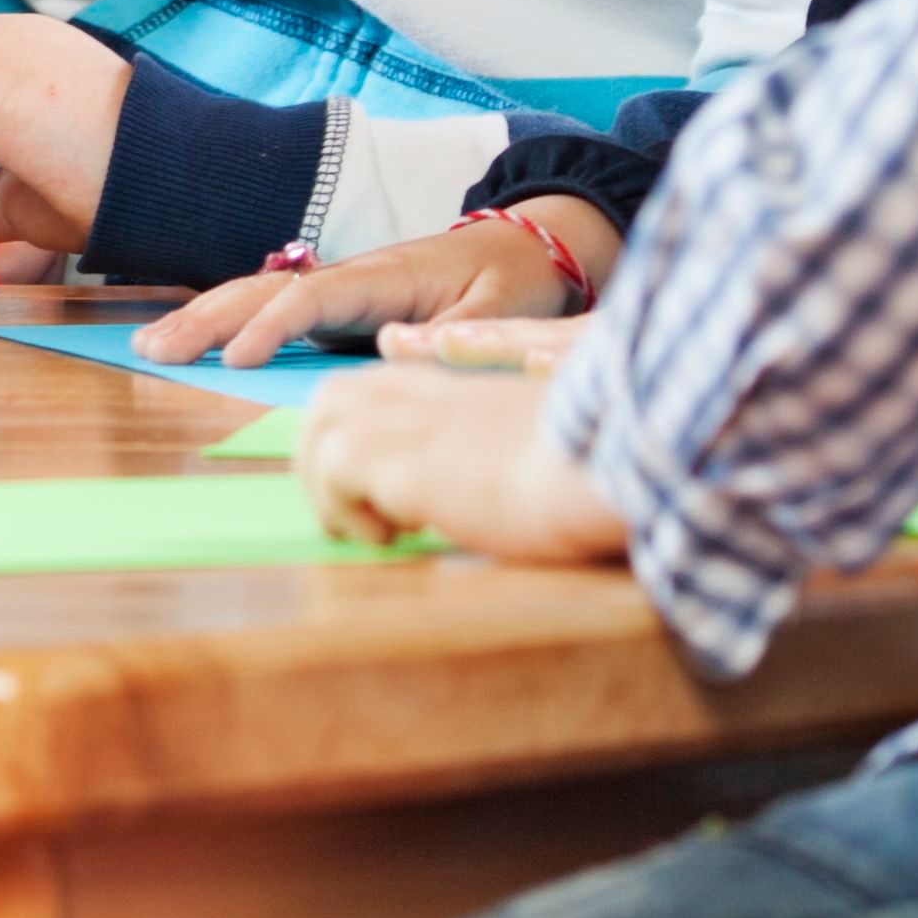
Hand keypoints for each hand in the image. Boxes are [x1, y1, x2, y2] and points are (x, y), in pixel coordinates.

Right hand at [134, 200, 615, 370]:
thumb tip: (390, 349)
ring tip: (150, 344)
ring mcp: (338, 289)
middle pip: (261, 289)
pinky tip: (193, 340)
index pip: (309, 297)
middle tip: (152, 348)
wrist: (530, 247)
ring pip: (255, 294)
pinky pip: (270, 308)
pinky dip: (226, 319)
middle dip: (205, 317)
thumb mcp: (501, 310)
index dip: (270, 327)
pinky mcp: (338, 305)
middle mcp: (347, 277)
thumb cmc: (516, 280)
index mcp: (382, 278)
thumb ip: (451, 332)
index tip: (237, 361)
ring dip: (202, 317)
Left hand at [301, 364, 628, 563]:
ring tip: (375, 532)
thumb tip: (470, 476)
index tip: (365, 478)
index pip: (367, 389)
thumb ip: (481, 441)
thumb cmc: (585, 460)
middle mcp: (412, 390)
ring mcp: (398, 420)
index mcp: (444, 381)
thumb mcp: (522, 437)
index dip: (356, 431)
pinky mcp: (393, 459)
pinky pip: (332, 477)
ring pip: (320, 438)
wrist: (598, 466)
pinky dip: (348, 512)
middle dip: (323, 456)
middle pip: (328, 404)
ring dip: (333, 490)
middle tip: (348, 512)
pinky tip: (396, 536)